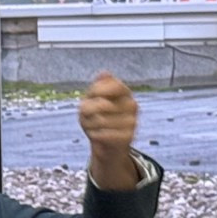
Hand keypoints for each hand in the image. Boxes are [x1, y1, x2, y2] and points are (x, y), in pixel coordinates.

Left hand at [78, 71, 140, 189]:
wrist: (107, 144)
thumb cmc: (98, 117)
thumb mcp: (93, 99)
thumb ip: (98, 86)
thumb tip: (105, 72)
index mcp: (124, 92)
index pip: (114, 86)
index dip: (96, 91)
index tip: (89, 96)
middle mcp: (132, 105)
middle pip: (102, 105)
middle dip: (86, 111)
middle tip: (84, 115)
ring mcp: (132, 121)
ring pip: (101, 120)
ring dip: (88, 124)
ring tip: (89, 126)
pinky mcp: (129, 137)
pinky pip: (104, 134)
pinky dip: (94, 135)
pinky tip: (95, 135)